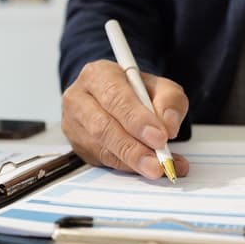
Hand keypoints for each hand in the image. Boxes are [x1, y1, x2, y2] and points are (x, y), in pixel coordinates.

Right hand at [61, 60, 189, 178]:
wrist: (118, 100)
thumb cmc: (136, 91)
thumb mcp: (160, 86)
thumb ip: (169, 101)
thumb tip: (169, 126)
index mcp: (98, 75)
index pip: (115, 97)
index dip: (137, 119)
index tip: (160, 136)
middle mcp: (80, 99)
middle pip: (103, 127)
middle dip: (133, 148)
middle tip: (158, 162)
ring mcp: (75, 125)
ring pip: (101, 148)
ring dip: (132, 162)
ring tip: (158, 168)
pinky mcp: (79, 147)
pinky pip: (103, 161)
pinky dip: (129, 167)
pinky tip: (148, 168)